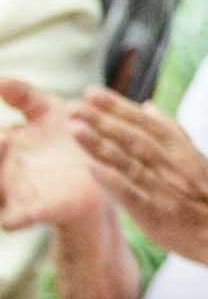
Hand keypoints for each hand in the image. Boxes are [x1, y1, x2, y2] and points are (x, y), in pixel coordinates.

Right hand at [0, 75, 103, 234]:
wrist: (107, 175)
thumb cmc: (70, 140)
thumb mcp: (46, 113)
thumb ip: (23, 97)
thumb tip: (1, 78)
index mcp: (2, 149)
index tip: (1, 129)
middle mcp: (2, 174)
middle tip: (3, 134)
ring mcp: (15, 197)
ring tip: (5, 139)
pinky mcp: (37, 214)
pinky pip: (15, 220)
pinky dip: (15, 215)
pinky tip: (18, 214)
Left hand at [60, 93, 207, 257]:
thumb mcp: (201, 159)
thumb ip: (174, 134)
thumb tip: (148, 107)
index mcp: (184, 152)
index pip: (147, 123)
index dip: (118, 107)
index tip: (92, 93)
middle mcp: (175, 166)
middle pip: (135, 137)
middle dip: (103, 120)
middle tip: (75, 105)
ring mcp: (167, 189)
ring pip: (131, 162)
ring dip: (102, 145)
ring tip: (76, 129)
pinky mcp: (162, 215)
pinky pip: (135, 195)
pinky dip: (114, 181)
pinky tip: (93, 169)